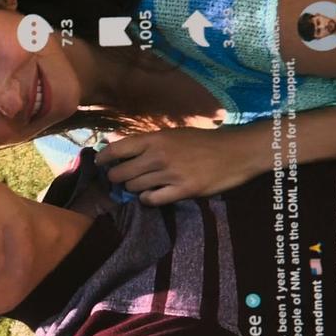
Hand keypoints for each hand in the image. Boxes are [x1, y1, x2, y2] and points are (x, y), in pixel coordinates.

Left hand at [94, 127, 260, 205]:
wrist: (236, 151)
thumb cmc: (205, 141)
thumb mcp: (175, 135)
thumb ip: (150, 143)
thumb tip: (124, 151)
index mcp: (155, 139)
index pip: (117, 149)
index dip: (103, 158)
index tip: (98, 164)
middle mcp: (158, 156)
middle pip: (120, 173)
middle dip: (117, 178)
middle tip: (122, 179)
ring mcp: (170, 174)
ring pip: (134, 188)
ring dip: (134, 189)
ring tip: (143, 185)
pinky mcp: (182, 190)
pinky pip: (152, 200)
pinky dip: (148, 199)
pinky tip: (154, 195)